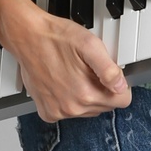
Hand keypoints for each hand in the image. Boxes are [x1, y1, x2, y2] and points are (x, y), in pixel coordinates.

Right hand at [0, 0, 130, 121]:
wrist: (27, 37)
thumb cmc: (56, 38)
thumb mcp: (90, 45)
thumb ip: (109, 69)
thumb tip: (121, 87)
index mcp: (87, 93)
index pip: (122, 101)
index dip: (119, 85)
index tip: (109, 75)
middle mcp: (73, 108)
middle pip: (105, 106)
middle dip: (102, 90)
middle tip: (88, 70)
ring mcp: (59, 112)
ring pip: (88, 110)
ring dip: (85, 95)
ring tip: (74, 74)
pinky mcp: (47, 112)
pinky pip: (68, 113)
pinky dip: (68, 100)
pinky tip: (62, 84)